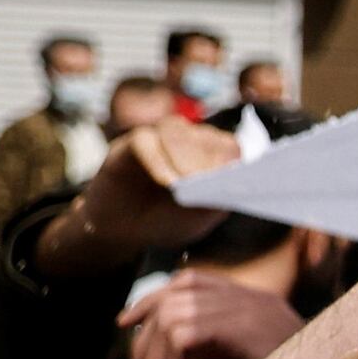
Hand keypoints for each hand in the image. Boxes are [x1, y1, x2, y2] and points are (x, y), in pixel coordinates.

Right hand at [57, 117, 243, 264]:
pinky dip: (156, 159)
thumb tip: (225, 186)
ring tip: (182, 185)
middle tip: (202, 184)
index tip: (230, 180)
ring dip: (182, 155)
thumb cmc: (168, 220)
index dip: (230, 162)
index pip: (230, 148)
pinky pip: (144, 140)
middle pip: (205, 137)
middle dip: (205, 160)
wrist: (126, 228)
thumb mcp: (196, 220)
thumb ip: (213, 202)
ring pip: (176, 130)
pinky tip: (165, 181)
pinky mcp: (132, 143)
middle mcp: (191, 142)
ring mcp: (161, 139)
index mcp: (215, 159)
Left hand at [124, 268, 305, 358]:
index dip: (151, 299)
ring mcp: (245, 308)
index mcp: (252, 298)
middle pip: (171, 300)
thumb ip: (220, 344)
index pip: (188, 282)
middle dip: (145, 341)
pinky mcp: (238, 326)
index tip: (127, 323)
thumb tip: (170, 347)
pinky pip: (180, 337)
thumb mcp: (254, 358)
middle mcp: (247, 296)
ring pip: (170, 320)